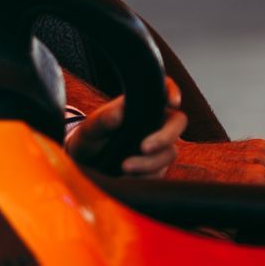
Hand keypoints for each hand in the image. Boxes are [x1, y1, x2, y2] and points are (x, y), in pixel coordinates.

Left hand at [68, 79, 186, 176]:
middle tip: (144, 148)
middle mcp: (154, 121)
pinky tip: (126, 177)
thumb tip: (118, 115)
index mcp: (141, 104)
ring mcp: (159, 144)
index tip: (172, 102)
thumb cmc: (90, 137)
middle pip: (177, 123)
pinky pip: (160, 171)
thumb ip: (102, 119)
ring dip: (149, 163)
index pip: (164, 88)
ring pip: (169, 152)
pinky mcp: (157, 165)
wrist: (87, 162)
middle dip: (164, 137)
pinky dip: (145, 175)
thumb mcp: (91, 127)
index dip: (173, 92)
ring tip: (124, 167)